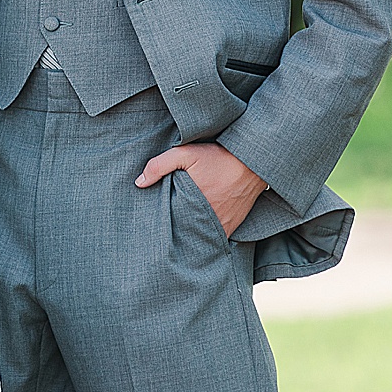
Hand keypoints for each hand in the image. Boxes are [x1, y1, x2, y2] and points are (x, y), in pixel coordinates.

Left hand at [136, 141, 266, 237]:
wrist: (252, 162)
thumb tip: (139, 183)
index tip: (151, 227)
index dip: (161, 227)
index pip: (171, 227)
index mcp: (194, 207)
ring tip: (179, 232)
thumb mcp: (185, 154)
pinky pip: (216, 237)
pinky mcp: (233, 226)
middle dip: (175, 234)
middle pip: (186, 235)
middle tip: (162, 235)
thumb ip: (159, 165)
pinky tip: (197, 230)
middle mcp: (209, 222)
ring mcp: (222, 227)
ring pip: (201, 238)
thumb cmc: (218, 157)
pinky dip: (207, 234)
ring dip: (191, 235)